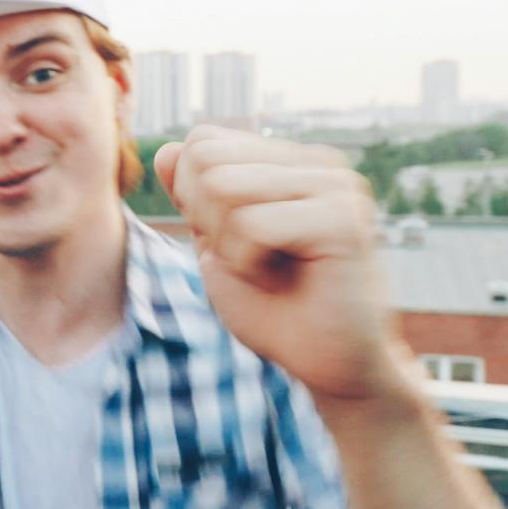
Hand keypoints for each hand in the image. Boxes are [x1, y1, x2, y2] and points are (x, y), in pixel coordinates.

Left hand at [153, 127, 412, 406]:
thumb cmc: (275, 310)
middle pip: (206, 159)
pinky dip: (248, 264)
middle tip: (250, 260)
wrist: (331, 367)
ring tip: (269, 270)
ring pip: (223, 187)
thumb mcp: (216, 246)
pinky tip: (284, 282)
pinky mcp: (341, 218)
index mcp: (291, 161)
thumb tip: (165, 150)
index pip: (201, 141)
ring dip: (228, 245)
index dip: (193, 198)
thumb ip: (192, 197)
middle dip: (206, 220)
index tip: (232, 242)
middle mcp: (318, 162)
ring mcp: (335, 185)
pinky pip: (251, 224)